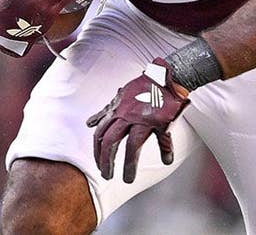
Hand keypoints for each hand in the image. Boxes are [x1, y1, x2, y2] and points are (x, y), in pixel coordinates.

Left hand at [86, 58, 189, 182]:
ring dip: (128, 164)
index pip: (100, 133)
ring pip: (133, 145)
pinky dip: (166, 150)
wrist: (165, 76)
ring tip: (127, 179)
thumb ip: (105, 111)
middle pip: (111, 141)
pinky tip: (167, 160)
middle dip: (106, 160)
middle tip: (106, 175)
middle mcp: (127, 115)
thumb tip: (88, 123)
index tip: (97, 163)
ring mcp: (145, 118)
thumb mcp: (119, 97)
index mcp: (117, 110)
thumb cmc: (142, 87)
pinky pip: (163, 139)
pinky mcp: (162, 120)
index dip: (97, 150)